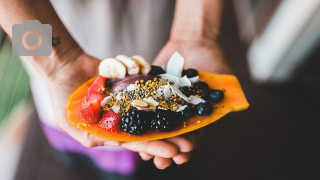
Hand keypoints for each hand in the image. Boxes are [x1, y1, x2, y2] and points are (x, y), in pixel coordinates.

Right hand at [46, 53, 201, 168]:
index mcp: (111, 129)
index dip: (154, 146)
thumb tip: (117, 143)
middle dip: (168, 136)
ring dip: (168, 113)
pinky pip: (147, 84)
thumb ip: (91, 135)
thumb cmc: (61, 94)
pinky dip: (158, 88)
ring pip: (153, 106)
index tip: (173, 151)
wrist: (64, 65)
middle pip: (150, 127)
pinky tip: (169, 89)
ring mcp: (128, 98)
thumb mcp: (70, 121)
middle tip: (188, 142)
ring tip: (187, 119)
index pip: (136, 141)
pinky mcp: (131, 82)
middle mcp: (122, 115)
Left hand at [147, 39, 232, 167]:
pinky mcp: (149, 92)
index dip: (187, 146)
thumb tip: (239, 102)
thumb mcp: (223, 77)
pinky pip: (141, 107)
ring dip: (150, 141)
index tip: (182, 156)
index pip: (193, 134)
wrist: (193, 42)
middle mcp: (178, 112)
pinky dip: (136, 119)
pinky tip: (131, 131)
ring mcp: (163, 103)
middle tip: (161, 163)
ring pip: (154, 126)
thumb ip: (228, 92)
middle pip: (171, 135)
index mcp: (196, 114)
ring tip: (145, 154)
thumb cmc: (212, 59)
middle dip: (166, 150)